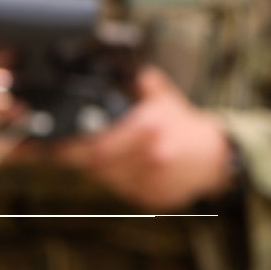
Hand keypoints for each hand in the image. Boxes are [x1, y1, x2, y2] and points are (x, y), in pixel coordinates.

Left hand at [54, 67, 232, 209]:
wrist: (215, 157)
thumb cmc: (183, 126)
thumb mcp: (162, 98)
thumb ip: (140, 83)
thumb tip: (124, 70)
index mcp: (149, 127)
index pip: (98, 144)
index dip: (73, 147)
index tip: (55, 145)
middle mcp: (151, 156)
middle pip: (98, 165)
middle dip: (79, 158)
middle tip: (66, 150)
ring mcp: (154, 181)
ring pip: (109, 179)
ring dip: (97, 169)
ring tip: (98, 155)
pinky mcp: (155, 199)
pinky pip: (124, 192)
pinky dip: (116, 181)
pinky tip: (120, 168)